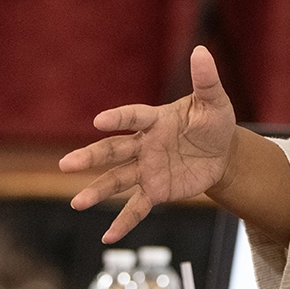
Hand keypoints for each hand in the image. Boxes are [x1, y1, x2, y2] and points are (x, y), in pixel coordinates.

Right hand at [61, 46, 238, 243]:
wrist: (223, 153)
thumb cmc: (214, 122)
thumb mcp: (214, 102)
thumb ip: (206, 80)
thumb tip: (202, 51)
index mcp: (155, 120)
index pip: (133, 117)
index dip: (118, 118)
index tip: (100, 122)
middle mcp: (144, 145)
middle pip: (113, 151)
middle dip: (90, 157)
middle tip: (66, 165)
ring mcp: (147, 169)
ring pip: (117, 180)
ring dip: (97, 191)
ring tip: (77, 203)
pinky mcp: (155, 190)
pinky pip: (137, 207)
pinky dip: (124, 222)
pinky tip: (108, 237)